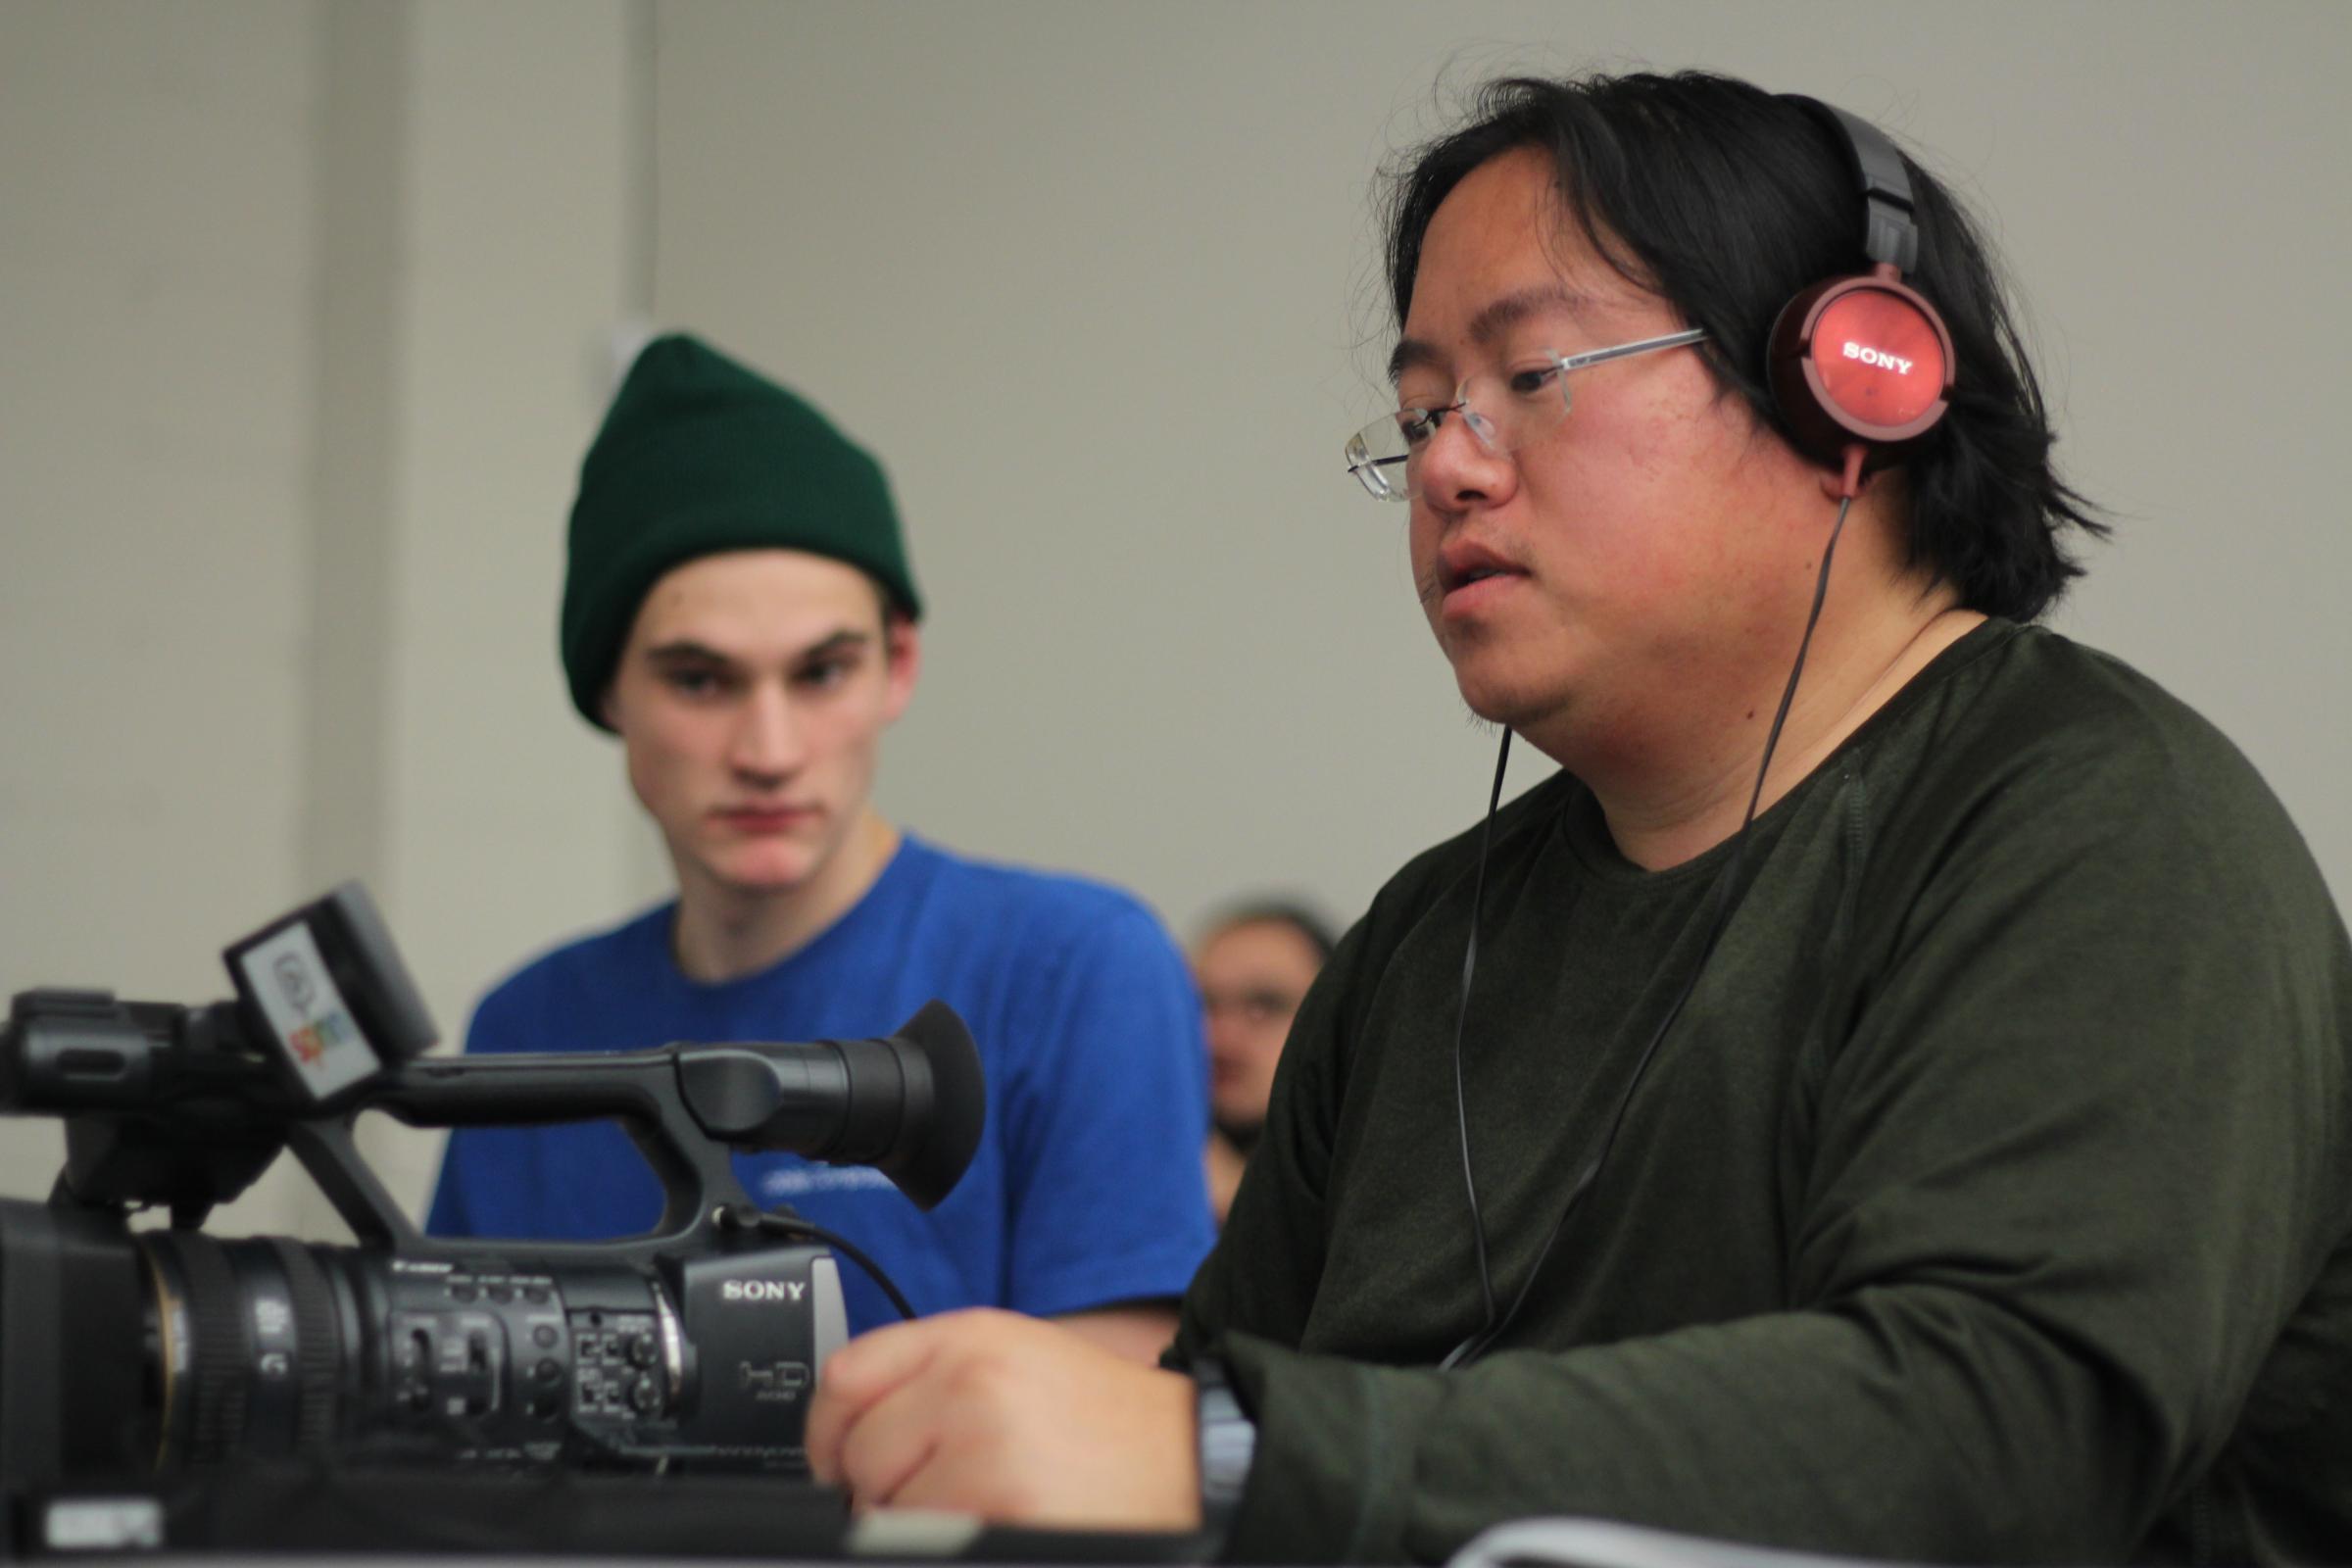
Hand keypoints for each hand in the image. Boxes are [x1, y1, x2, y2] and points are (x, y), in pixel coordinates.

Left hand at [804, 1308, 1202, 1530]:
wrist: (1191, 1462)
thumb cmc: (1104, 1423)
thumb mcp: (1019, 1358)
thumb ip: (930, 1374)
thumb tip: (841, 1433)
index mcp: (971, 1338)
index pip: (845, 1377)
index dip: (826, 1432)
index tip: (836, 1459)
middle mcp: (971, 1384)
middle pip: (857, 1453)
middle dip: (882, 1487)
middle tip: (943, 1491)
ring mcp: (985, 1451)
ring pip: (883, 1511)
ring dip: (914, 1527)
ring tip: (983, 1508)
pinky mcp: (1000, 1514)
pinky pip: (920, 1546)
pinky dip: (946, 1546)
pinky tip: (998, 1528)